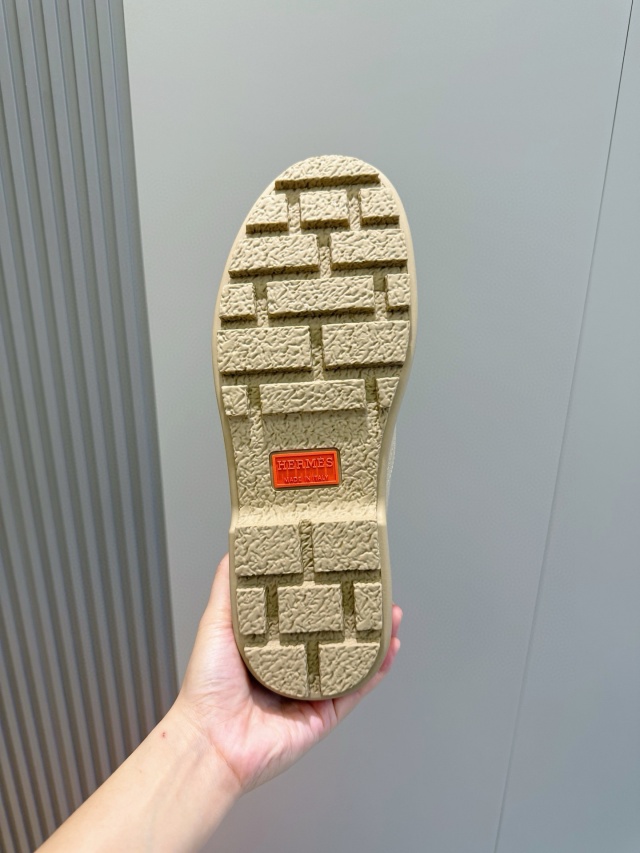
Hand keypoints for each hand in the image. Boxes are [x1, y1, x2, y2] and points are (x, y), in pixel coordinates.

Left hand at [174, 554, 402, 793]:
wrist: (211, 742)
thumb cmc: (206, 687)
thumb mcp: (216, 624)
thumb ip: (228, 589)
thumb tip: (234, 550)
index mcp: (269, 647)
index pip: (303, 614)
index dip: (324, 593)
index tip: (339, 570)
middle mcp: (292, 668)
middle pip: (333, 634)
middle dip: (356, 613)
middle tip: (374, 589)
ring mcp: (310, 692)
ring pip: (352, 659)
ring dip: (374, 638)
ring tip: (390, 613)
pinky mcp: (324, 714)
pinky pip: (356, 689)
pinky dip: (376, 670)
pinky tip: (389, 649)